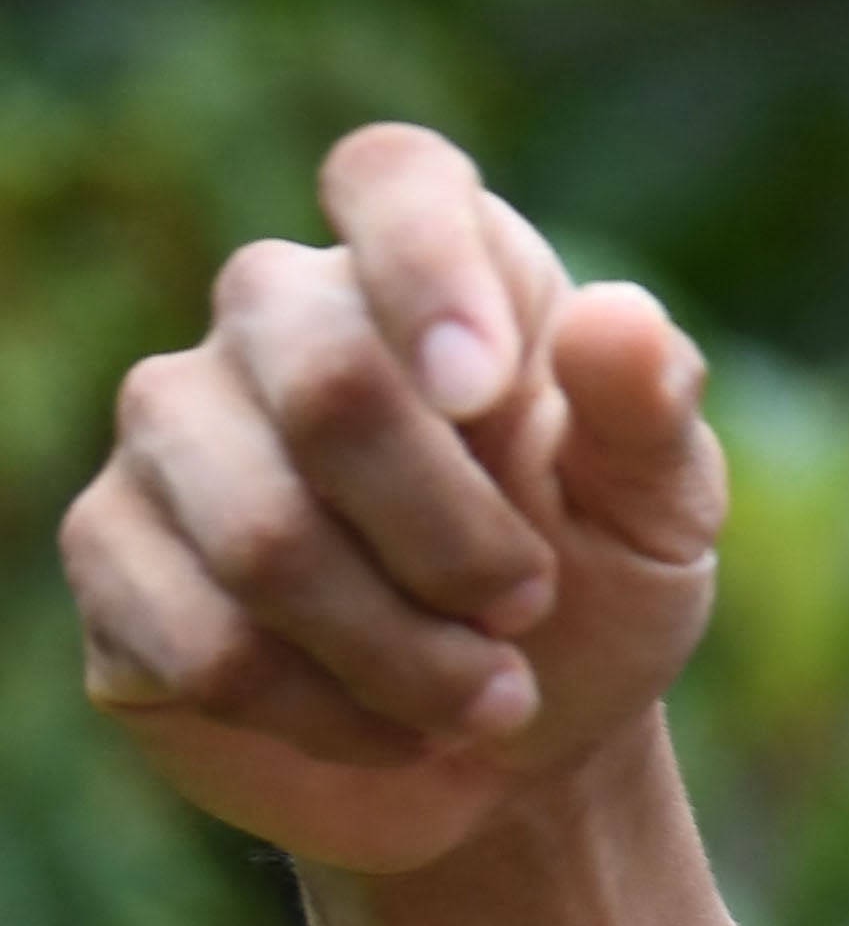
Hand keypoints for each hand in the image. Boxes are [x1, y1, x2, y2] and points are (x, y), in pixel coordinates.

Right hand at [58, 125, 727, 879]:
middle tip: (529, 610)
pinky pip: (198, 638)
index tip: (484, 393)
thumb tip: (616, 315)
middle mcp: (280, 316)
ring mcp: (175, 426)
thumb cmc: (595, 588)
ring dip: (401, 650)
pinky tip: (391, 727)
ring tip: (488, 698)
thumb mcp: (659, 509)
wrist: (509, 746)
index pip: (391, 178)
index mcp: (437, 264)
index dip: (427, 269)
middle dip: (455, 538)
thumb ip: (648, 410)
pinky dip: (326, 709)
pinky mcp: (112, 552)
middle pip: (329, 387)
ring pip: (261, 534)